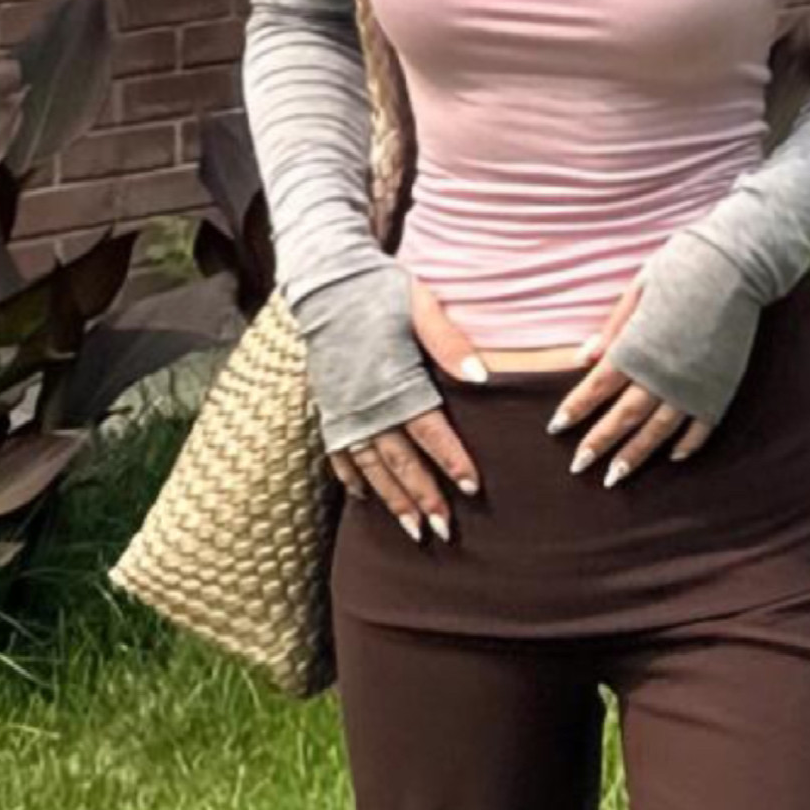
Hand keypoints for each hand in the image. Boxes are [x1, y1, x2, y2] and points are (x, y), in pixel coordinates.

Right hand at [328, 276, 487, 543]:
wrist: (325, 277)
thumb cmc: (380, 289)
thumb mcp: (420, 304)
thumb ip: (450, 342)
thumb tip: (484, 379)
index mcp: (394, 379)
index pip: (430, 431)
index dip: (452, 461)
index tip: (472, 488)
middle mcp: (367, 402)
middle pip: (400, 460)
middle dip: (423, 497)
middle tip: (444, 531)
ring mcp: (344, 407)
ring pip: (371, 465)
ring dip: (393, 501)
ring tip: (413, 532)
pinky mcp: (328, 405)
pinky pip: (339, 451)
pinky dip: (352, 477)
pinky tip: (365, 499)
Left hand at [544, 276, 719, 483]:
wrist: (736, 266)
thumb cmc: (681, 269)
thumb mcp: (637, 291)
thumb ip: (612, 330)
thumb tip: (582, 359)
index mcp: (635, 349)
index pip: (596, 389)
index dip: (574, 410)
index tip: (556, 428)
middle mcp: (660, 375)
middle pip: (623, 418)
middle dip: (599, 443)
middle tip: (579, 467)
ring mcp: (691, 387)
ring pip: (658, 432)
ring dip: (635, 456)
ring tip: (616, 477)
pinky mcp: (718, 390)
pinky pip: (700, 428)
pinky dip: (687, 445)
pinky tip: (672, 457)